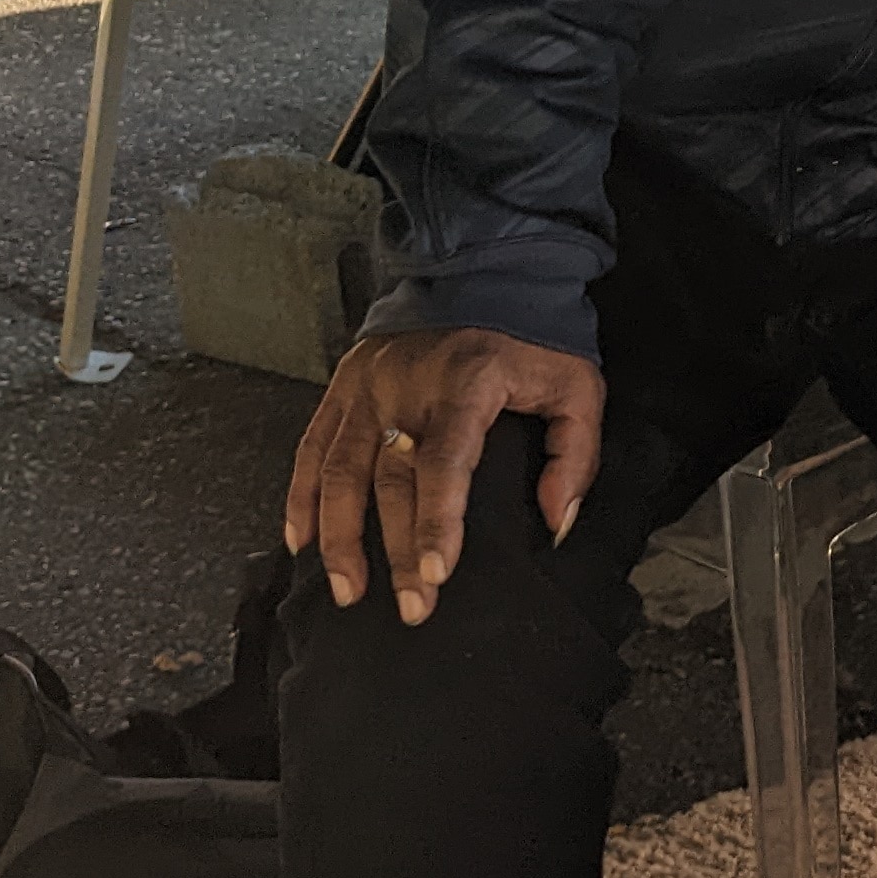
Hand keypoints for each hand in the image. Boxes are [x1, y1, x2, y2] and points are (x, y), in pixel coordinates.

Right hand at [283, 325, 603, 625]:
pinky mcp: (344, 385)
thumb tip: (554, 521)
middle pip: (390, 481)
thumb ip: (573, 455)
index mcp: (466, 382)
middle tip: (411, 607)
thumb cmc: (532, 336)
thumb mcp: (576, 385)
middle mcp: (406, 385)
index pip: (445, 462)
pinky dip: (301, 497)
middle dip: (396, 551)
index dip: (436, 521)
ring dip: (338, 537)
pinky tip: (300, 541)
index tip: (435, 571)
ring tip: (347, 590)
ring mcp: (367, 386)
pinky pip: (311, 447)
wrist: (482, 270)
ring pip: (338, 471)